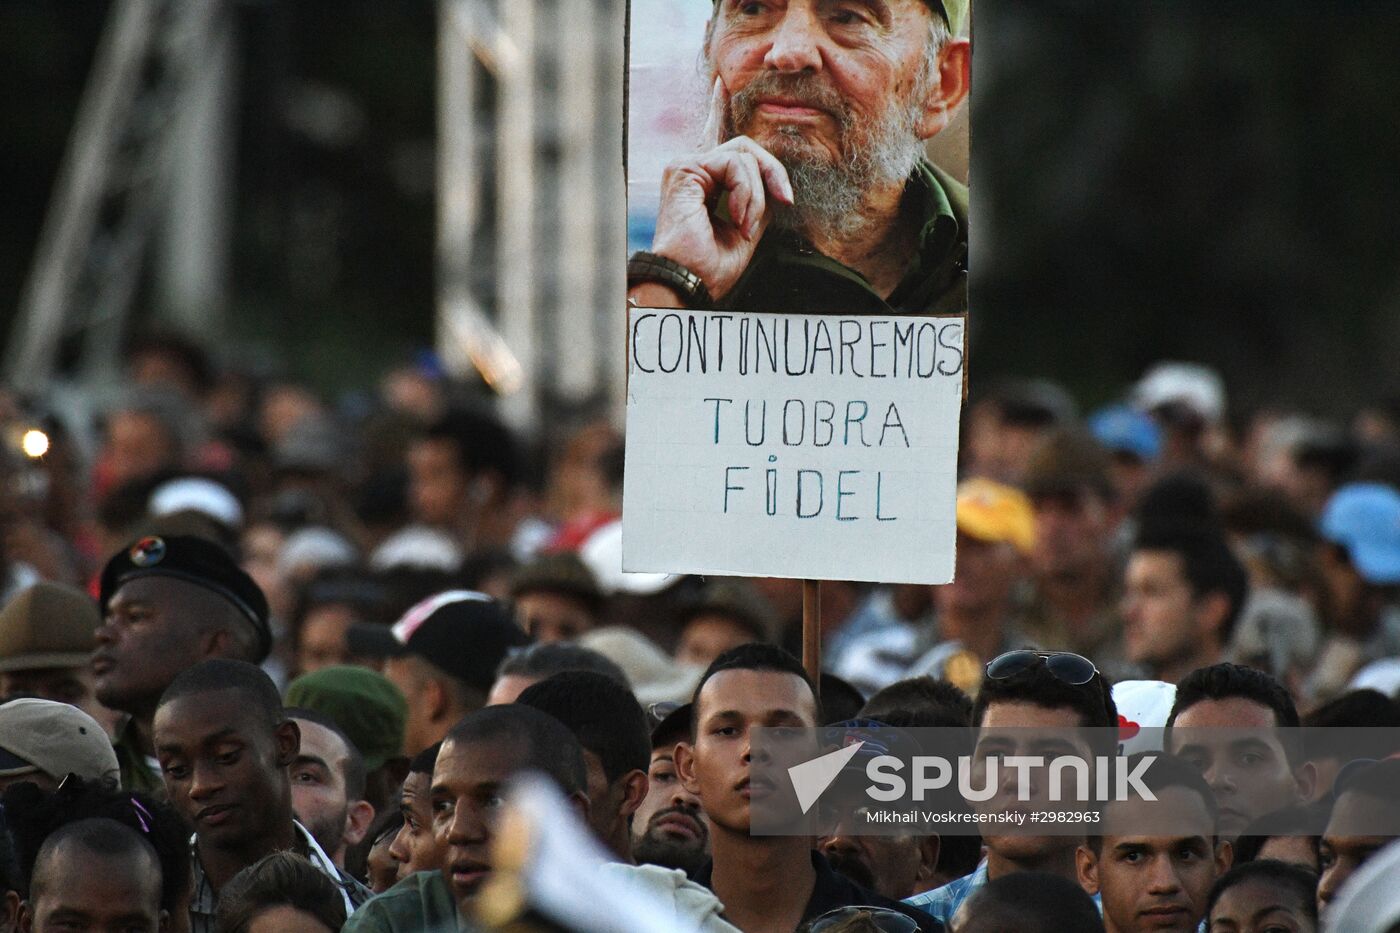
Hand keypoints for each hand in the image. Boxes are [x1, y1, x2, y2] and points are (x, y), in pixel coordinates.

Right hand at [649, 77, 793, 301]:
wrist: (690, 283)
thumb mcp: (748, 226)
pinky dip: (746, 192)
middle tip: (784, 199)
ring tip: (745, 224)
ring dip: (757, 192)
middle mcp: (692, 169)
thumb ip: (757, 196)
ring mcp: (686, 166)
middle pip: (745, 147)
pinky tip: (737, 218)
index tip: (720, 86)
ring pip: (744, 154)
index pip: (714, 137)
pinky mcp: (685, 168)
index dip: (718, 110)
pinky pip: (734, 163)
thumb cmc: (713, 266)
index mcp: (703, 181)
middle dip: (772, 171)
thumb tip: (773, 180)